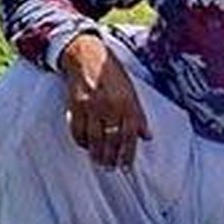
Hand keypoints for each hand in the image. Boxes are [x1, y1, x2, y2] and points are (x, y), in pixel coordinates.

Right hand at [60, 33, 151, 167]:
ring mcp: (92, 105)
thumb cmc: (112, 73)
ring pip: (95, 138)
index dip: (128, 154)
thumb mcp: (131, 91)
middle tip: (111, 169)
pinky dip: (81, 141)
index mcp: (127, 103)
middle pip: (112, 139)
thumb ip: (138, 115)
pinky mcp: (76, 104)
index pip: (130, 135)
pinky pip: (78, 130)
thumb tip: (147, 136)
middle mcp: (111, 105)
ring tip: (99, 163)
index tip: (126, 167)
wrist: (86, 54)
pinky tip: (85, 146)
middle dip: (111, 158)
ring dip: (97, 154)